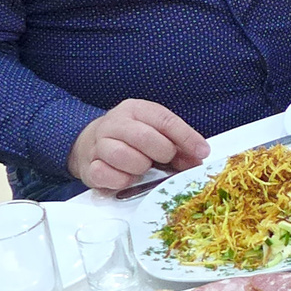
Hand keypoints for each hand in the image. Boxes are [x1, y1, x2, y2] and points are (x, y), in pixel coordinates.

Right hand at [69, 100, 208, 192]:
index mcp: (135, 110)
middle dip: (162, 153)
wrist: (90, 145)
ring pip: (123, 156)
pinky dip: (121, 180)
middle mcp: (114, 123)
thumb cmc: (132, 139)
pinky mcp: (89, 166)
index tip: (202, 152)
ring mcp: (98, 144)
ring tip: (143, 168)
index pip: (164, 120)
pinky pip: (106, 174)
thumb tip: (198, 157)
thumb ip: (178, 143)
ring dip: (140, 167)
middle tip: (166, 160)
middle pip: (143, 137)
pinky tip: (127, 178)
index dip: (186, 137)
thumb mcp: (156, 132)